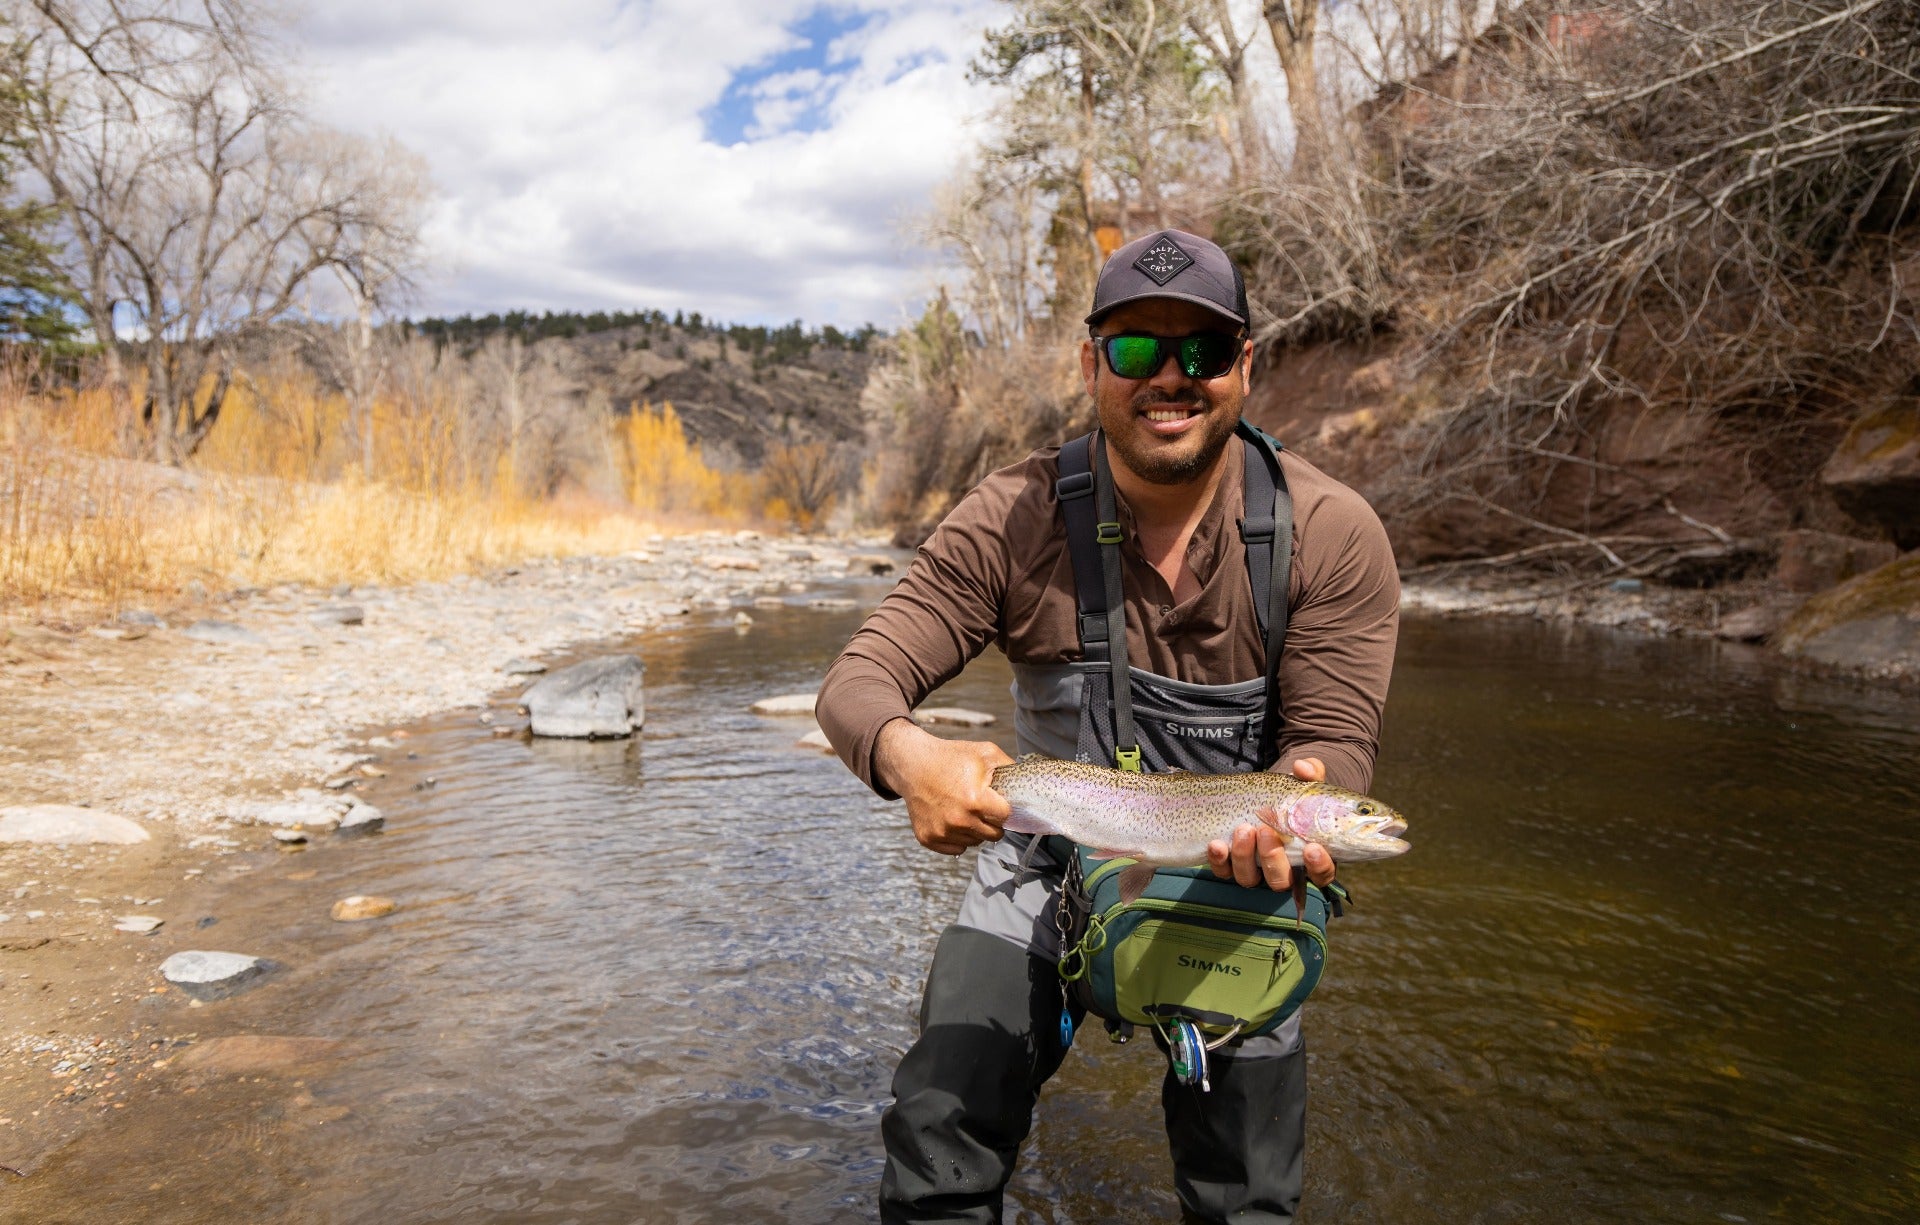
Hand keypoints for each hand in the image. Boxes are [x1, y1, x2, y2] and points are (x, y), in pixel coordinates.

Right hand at [874, 718, 1013, 855]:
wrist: (913, 765)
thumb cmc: (951, 757)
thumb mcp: (985, 753)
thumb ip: (1010, 768)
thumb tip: (1031, 783)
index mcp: (976, 800)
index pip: (1006, 818)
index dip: (1004, 808)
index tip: (997, 800)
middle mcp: (959, 820)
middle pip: (994, 835)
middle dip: (992, 822)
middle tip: (981, 806)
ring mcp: (942, 832)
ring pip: (975, 843)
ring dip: (974, 830)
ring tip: (963, 808)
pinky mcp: (928, 839)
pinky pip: (957, 849)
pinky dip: (957, 838)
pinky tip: (950, 818)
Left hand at [1207, 757, 1337, 890]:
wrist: (1258, 797)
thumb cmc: (1289, 797)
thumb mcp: (1302, 784)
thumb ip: (1310, 774)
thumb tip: (1303, 768)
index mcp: (1308, 856)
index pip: (1321, 874)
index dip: (1319, 866)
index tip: (1312, 848)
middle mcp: (1281, 869)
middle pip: (1280, 880)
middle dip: (1273, 859)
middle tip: (1266, 831)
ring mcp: (1254, 870)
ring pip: (1250, 879)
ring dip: (1245, 857)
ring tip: (1243, 829)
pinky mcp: (1230, 866)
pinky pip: (1223, 871)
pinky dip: (1219, 860)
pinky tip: (1216, 844)